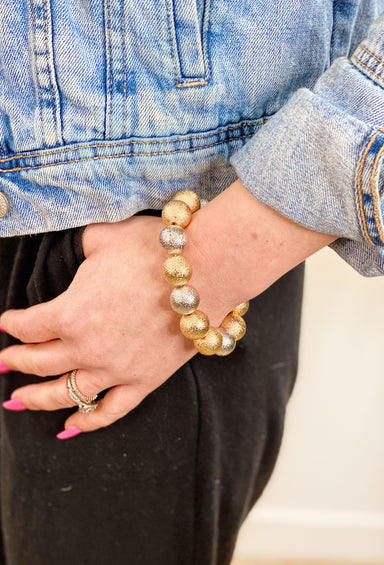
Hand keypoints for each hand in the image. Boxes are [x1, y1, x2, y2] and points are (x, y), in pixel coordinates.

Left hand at [0, 180, 335, 437]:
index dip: (11, 323)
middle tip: (4, 362)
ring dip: (37, 399)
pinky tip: (70, 429)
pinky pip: (111, 411)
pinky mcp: (144, 381)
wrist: (206, 270)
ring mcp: (115, 370)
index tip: (7, 322)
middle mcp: (86, 347)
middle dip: (16, 361)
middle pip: (39, 362)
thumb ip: (80, 245)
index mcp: (70, 312)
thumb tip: (74, 246)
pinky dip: (88, 422)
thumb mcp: (104, 237)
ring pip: (66, 394)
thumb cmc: (154, 250)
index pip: (27, 324)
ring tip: (18, 402)